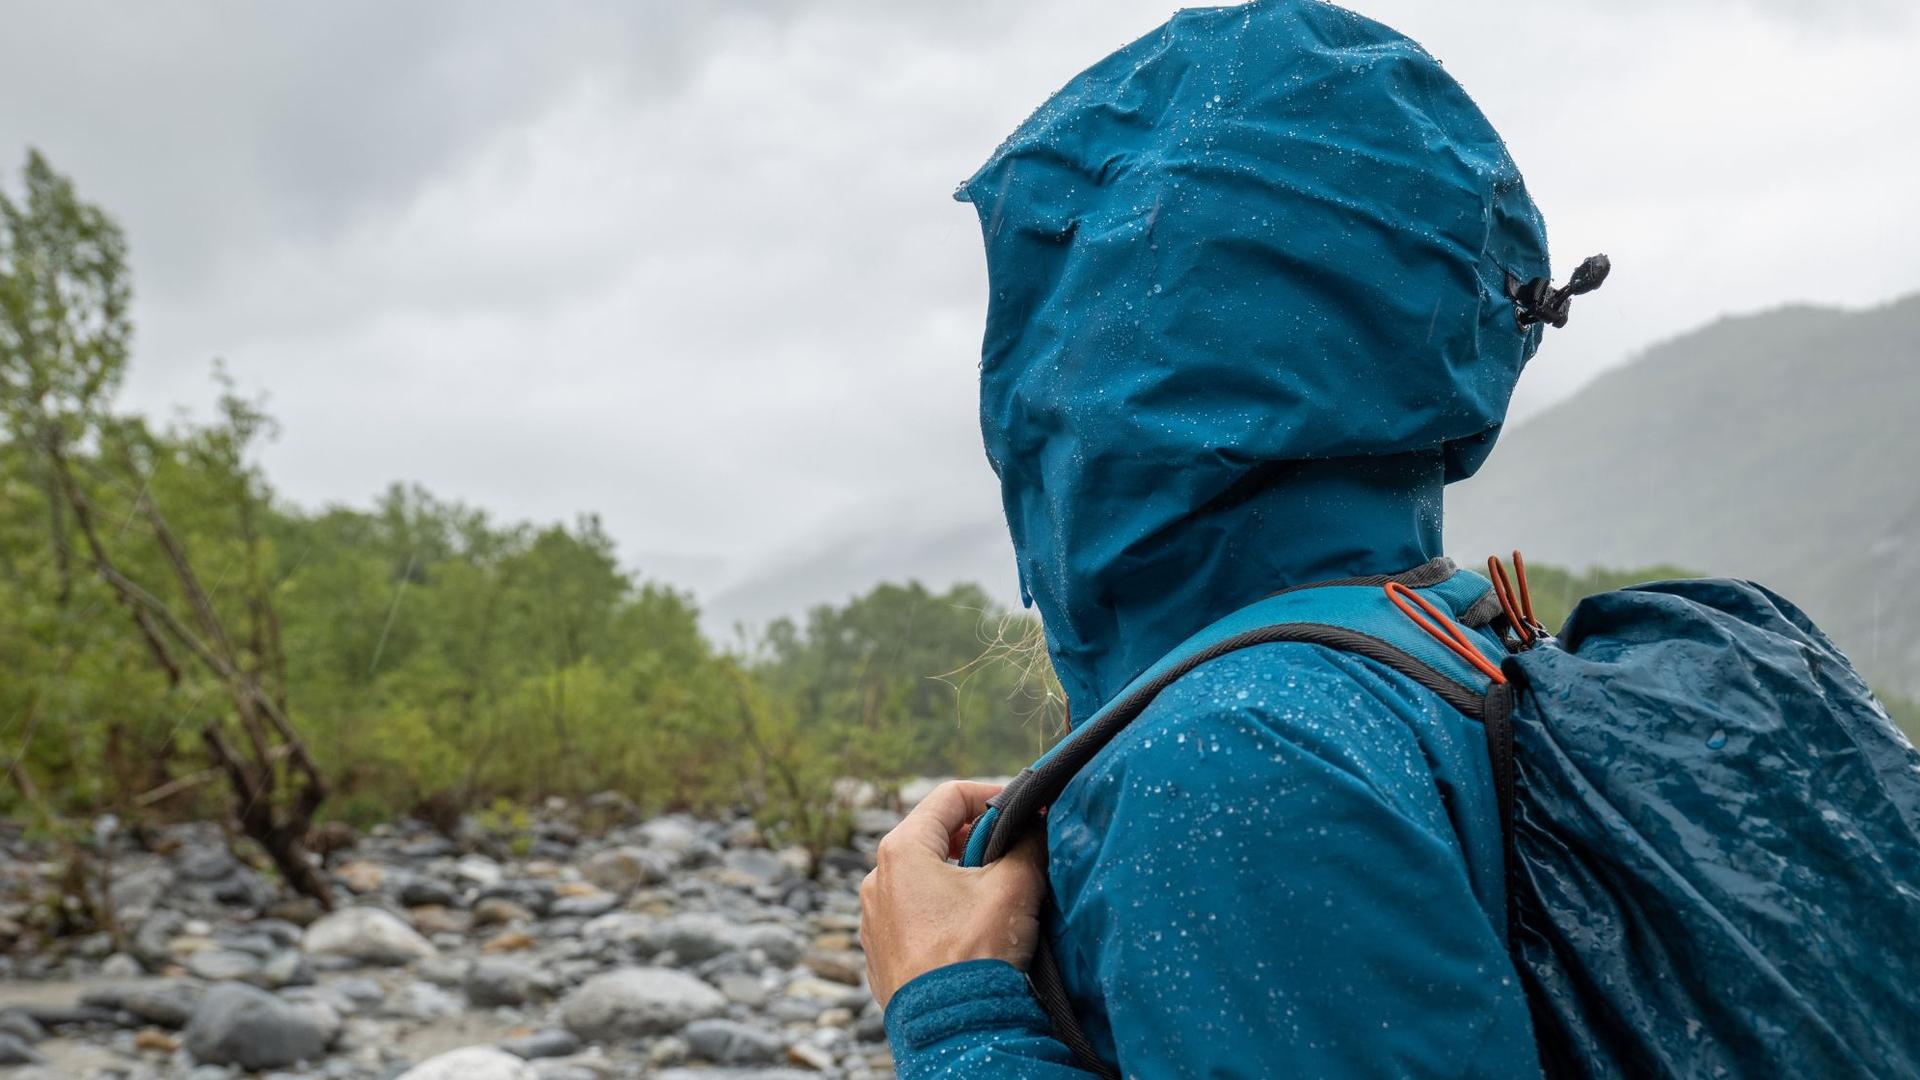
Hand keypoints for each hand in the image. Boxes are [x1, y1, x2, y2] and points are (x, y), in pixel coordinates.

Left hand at [859, 780, 1047, 1007]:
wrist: (951, 1030)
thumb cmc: (976, 954)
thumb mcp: (1014, 886)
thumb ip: (1028, 844)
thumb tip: (1037, 824)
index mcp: (902, 851)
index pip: (948, 797)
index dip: (990, 794)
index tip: (1020, 809)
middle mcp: (877, 880)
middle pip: (932, 836)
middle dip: (976, 838)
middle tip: (1012, 851)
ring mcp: (874, 918)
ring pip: (922, 877)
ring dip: (959, 876)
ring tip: (994, 894)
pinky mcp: (881, 952)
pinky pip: (912, 914)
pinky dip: (941, 909)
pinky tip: (970, 930)